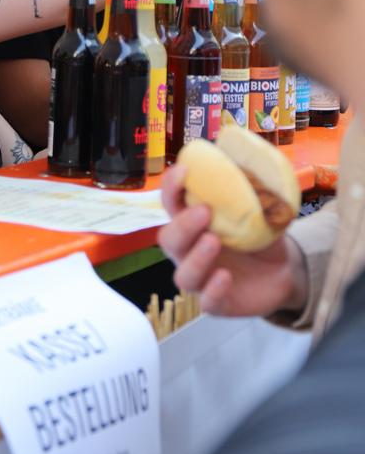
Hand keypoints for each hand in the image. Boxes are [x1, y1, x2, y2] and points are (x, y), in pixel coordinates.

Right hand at [157, 164, 307, 316]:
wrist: (284, 269)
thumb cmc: (261, 233)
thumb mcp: (259, 205)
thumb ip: (251, 184)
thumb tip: (252, 152)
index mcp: (193, 220)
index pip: (171, 202)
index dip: (172, 186)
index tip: (185, 170)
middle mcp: (190, 249)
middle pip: (169, 240)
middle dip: (182, 224)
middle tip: (205, 211)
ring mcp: (202, 276)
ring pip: (183, 274)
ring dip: (195, 257)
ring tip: (214, 242)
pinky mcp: (218, 301)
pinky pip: (206, 301)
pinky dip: (213, 290)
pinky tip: (225, 277)